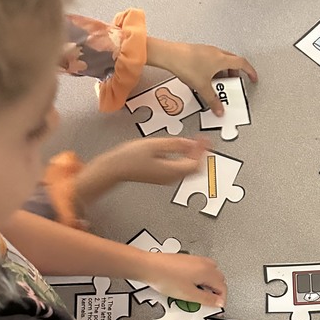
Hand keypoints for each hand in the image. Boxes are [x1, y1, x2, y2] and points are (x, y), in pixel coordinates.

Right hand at [81, 137, 207, 188]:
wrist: (114, 168)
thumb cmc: (129, 157)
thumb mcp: (155, 145)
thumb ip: (175, 144)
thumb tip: (190, 143)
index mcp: (172, 171)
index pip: (196, 163)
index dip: (202, 151)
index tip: (205, 140)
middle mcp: (171, 178)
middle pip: (194, 169)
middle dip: (200, 154)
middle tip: (202, 141)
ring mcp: (166, 178)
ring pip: (187, 169)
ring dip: (192, 156)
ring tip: (193, 143)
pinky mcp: (160, 176)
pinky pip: (178, 169)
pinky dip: (183, 159)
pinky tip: (180, 149)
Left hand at [137, 251, 226, 310]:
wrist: (149, 267)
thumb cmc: (166, 278)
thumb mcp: (189, 295)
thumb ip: (207, 300)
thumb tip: (219, 302)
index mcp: (207, 271)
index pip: (223, 287)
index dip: (221, 300)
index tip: (217, 307)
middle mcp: (204, 263)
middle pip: (218, 279)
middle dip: (215, 292)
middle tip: (208, 302)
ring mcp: (195, 259)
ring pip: (209, 273)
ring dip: (207, 284)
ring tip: (197, 294)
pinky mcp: (186, 259)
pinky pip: (199, 269)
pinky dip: (199, 278)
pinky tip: (188, 286)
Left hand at [152, 41, 257, 116]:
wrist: (169, 55)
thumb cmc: (186, 64)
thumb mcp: (202, 87)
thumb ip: (213, 100)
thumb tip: (219, 109)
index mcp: (222, 59)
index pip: (242, 64)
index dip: (250, 71)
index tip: (253, 77)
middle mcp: (216, 52)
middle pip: (233, 61)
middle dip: (236, 73)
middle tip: (234, 83)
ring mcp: (207, 50)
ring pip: (222, 60)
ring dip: (224, 71)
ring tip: (218, 83)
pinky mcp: (198, 51)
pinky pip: (212, 59)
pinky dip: (214, 68)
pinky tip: (206, 77)